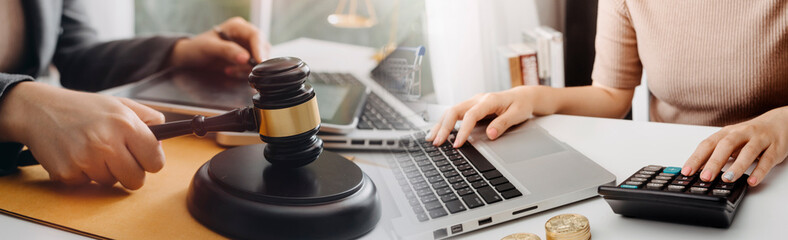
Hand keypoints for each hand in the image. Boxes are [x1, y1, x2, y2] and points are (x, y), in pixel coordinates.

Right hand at [0, 82, 165, 189]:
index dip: (152, 161)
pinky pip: (87, 184)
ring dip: (106, 172)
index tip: (147, 159)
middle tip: (121, 160)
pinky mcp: (67, 172)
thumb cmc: (82, 108)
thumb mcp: (119, 104)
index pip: (155, 159)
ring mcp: (85, 159)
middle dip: (131, 173)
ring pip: (112, 183)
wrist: (38, 110)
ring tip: (93, 151)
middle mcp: (106, 142)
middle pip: (136, 179)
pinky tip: (76, 155)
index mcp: (124, 123)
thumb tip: (162, 137)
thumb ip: (147, 117)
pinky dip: (84, 174)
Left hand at [167, 17, 270, 77]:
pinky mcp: (245, 59)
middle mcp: (245, 36)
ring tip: (229, 70)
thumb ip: (227, 51)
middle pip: (262, 48)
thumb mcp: (209, 48)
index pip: (256, 36)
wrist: (190, 58)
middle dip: (254, 61)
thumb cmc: (197, 48)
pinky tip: (229, 71)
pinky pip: (252, 68)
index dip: (260, 50)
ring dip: (246, 69)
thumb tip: (245, 58)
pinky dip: (243, 73)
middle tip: (242, 70)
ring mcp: (246, 48)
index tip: (259, 62)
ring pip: (259, 60)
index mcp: (238, 27)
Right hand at [425, 87, 536, 147]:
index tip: (457, 144)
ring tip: (431, 139)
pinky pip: (454, 114)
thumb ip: (503, 124)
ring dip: (440, 125)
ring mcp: (472, 102)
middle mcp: (477, 99)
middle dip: (444, 127)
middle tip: (437, 143)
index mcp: (488, 100)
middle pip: (454, 111)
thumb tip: (490, 135)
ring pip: (451, 112)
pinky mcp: (470, 107)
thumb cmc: (521, 105)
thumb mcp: (517, 114)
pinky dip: (444, 123)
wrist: (522, 96)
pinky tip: (438, 132)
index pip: (471, 115)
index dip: (463, 130)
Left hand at [682, 106, 787, 186]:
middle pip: (726, 145)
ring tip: (727, 179)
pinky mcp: (775, 148)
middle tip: (705, 177)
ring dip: (737, 166)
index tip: (686, 172)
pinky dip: (760, 171)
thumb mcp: (731, 141)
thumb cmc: (750, 135)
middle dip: (714, 162)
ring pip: (748, 151)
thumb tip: (698, 171)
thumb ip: (716, 154)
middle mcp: (742, 133)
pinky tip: (752, 181)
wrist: (780, 122)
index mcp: (727, 133)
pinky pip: (767, 160)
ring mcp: (759, 139)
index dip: (696, 158)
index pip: (708, 144)